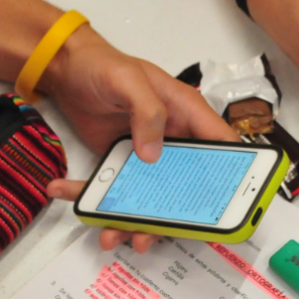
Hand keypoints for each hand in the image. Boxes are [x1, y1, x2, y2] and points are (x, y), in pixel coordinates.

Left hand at [39, 25, 236, 253]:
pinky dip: (97, 202)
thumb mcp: (128, 80)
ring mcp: (148, 156)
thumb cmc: (102, 64)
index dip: (231, 176)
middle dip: (172, 217)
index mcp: (186, 114)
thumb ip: (147, 110)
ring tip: (110, 234)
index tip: (227, 207)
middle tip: (151, 234)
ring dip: (133, 220)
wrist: (67, 68)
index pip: (221, 146)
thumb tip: (153, 154)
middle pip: (186, 186)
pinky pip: (116, 190)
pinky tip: (77, 202)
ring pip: (151, 197)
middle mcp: (173, 140)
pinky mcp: (123, 164)